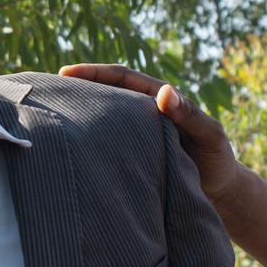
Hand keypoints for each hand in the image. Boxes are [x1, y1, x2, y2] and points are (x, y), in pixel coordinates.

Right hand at [57, 64, 242, 209]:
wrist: (220, 193)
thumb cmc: (217, 161)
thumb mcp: (209, 135)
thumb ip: (189, 115)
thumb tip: (163, 92)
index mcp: (158, 100)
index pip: (122, 78)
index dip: (94, 73)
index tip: (65, 73)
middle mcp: (143, 112)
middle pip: (105, 94)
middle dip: (77, 89)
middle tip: (45, 90)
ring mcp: (135, 134)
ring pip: (103, 117)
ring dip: (80, 113)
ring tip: (49, 113)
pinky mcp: (132, 155)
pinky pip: (107, 142)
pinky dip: (89, 139)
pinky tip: (71, 146)